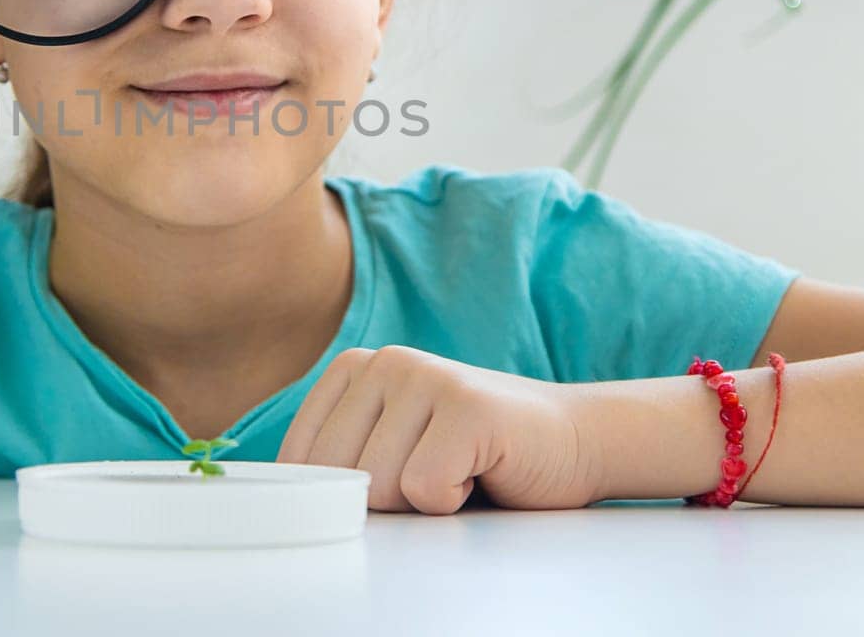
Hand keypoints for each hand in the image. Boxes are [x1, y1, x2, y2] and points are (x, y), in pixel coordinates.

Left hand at [275, 346, 601, 512]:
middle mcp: (384, 361)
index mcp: (353, 369)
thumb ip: (340, 462)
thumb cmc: (476, 457)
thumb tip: (290, 502)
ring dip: (424, 500)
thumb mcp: (390, 450)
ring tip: (460, 468)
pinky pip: (425, 488)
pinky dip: (455, 501)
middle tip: (433, 473)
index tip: (393, 477)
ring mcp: (425, 376)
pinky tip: (481, 470)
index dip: (344, 492)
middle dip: (386, 498)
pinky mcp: (466, 405)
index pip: (299, 459)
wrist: (573, 441)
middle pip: (337, 474)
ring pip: (379, 485)